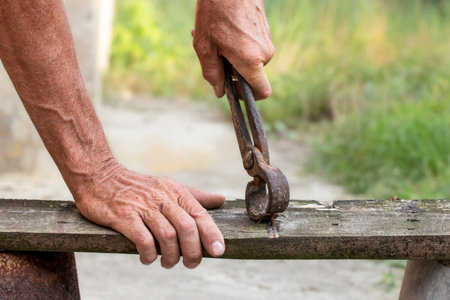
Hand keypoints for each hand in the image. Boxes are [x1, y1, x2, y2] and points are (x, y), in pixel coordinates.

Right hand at [74, 162, 225, 267]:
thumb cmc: (138, 186)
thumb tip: (221, 200)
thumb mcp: (169, 186)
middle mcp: (161, 197)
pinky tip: (148, 259)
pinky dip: (149, 255)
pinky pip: (143, 240)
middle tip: (192, 264)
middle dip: (193, 251)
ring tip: (168, 263)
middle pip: (187, 228)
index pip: (199, 214)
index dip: (211, 234)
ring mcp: (142, 207)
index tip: (218, 252)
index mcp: (175, 191)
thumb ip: (195, 196)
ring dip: (171, 257)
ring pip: (167, 236)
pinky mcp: (124, 216)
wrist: (99, 176)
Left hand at [193, 0, 274, 99]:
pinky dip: (238, 44)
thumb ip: (212, 73)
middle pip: (251, 74)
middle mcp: (265, 53)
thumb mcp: (204, 47)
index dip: (248, 95)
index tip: (233, 88)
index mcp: (251, 61)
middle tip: (214, 53)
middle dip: (232, 69)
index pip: (262, 91)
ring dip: (233, 55)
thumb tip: (219, 92)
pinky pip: (253, 46)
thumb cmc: (215, 12)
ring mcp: (267, 40)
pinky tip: (223, 29)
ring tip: (215, 37)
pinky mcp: (266, 30)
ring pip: (251, 59)